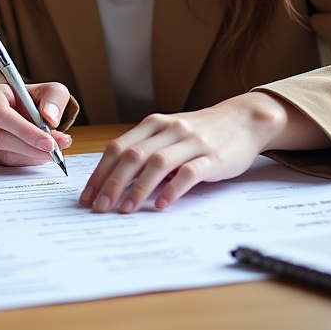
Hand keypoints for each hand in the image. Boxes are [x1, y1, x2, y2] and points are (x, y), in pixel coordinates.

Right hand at [0, 82, 72, 166]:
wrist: (22, 109)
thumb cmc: (33, 99)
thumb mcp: (50, 91)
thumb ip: (54, 99)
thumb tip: (51, 118)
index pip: (0, 114)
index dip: (24, 131)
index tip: (49, 141)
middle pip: (0, 138)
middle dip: (32, 148)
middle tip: (56, 151)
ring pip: (4, 154)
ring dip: (32, 156)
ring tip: (53, 152)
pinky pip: (6, 163)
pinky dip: (27, 161)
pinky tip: (40, 154)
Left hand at [79, 91, 327, 212]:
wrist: (243, 120)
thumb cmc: (201, 132)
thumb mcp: (169, 135)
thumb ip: (147, 152)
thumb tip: (116, 182)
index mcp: (153, 124)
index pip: (118, 148)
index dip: (100, 172)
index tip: (87, 195)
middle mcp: (169, 129)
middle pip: (132, 156)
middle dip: (111, 183)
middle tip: (99, 207)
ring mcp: (191, 142)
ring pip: (157, 164)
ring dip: (137, 189)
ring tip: (124, 209)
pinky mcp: (213, 157)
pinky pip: (189, 173)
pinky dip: (172, 189)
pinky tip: (160, 205)